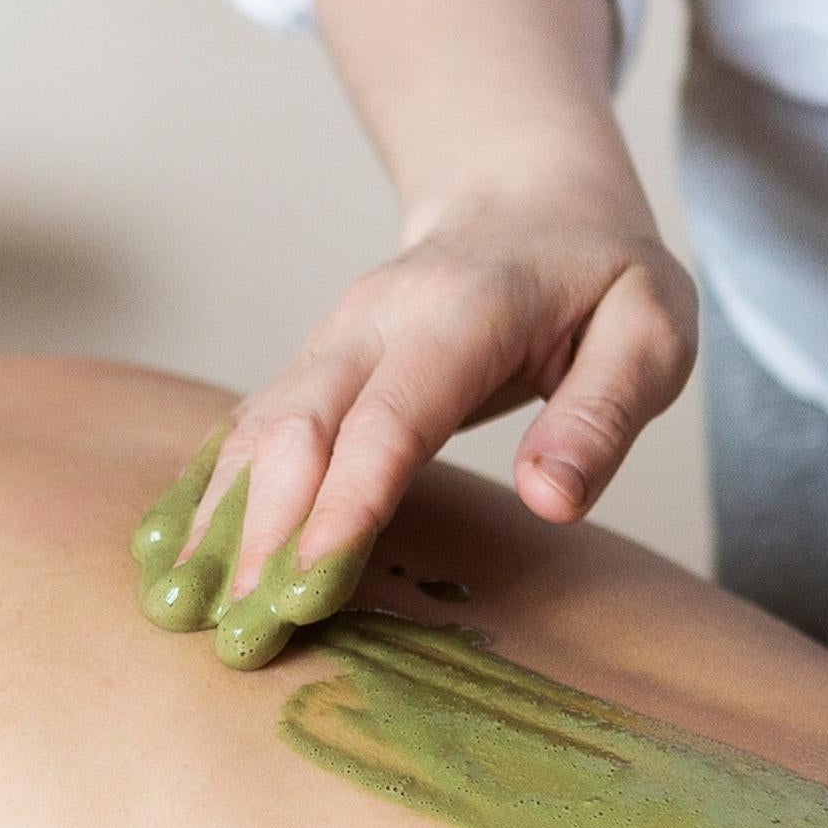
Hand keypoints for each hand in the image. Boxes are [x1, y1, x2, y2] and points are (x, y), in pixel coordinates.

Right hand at [184, 180, 698, 595]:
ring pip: (257, 430)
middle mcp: (376, 318)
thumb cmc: (600, 276)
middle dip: (261, 531)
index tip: (310, 584)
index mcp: (465, 309)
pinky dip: (212, 495)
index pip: (392, 414)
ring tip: (183, 611)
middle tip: (239, 631)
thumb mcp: (650, 328)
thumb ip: (603, 413)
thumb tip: (551, 499)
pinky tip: (177, 557)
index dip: (346, 500)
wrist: (526, 197)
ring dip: (219, 520)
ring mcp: (333, 338)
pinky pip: (250, 431)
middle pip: (299, 426)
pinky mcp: (313, 365)